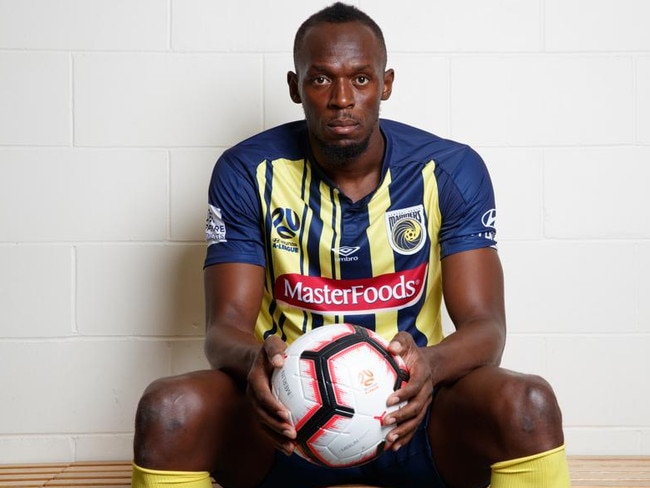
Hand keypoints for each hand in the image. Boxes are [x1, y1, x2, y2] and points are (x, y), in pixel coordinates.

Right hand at [246, 335, 296, 454]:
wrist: (251, 358)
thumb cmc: (267, 350)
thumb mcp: (270, 343)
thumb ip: (274, 349)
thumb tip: (280, 361)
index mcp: (255, 379)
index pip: (263, 395)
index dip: (273, 405)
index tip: (286, 414)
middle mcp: (253, 394)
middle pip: (262, 414)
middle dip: (275, 426)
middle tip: (292, 433)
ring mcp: (255, 404)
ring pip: (263, 424)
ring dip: (275, 437)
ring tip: (290, 448)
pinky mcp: (261, 411)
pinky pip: (266, 427)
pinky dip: (276, 438)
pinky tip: (289, 449)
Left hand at [382, 332, 433, 450]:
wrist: (432, 363)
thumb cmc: (413, 352)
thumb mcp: (407, 341)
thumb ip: (399, 341)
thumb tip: (390, 347)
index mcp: (422, 374)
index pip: (415, 386)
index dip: (404, 393)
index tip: (389, 399)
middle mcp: (426, 391)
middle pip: (417, 407)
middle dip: (402, 416)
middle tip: (385, 421)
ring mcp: (425, 402)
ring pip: (417, 420)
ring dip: (404, 431)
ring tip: (389, 440)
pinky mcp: (421, 410)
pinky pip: (414, 426)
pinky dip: (406, 437)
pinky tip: (393, 447)